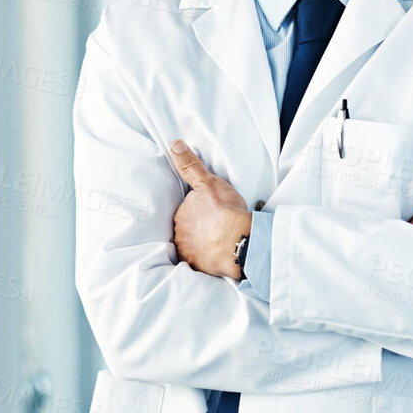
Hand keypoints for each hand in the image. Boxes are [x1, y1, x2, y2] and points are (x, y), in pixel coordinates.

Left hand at [168, 140, 250, 279]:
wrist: (238, 242)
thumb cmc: (224, 211)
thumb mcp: (207, 182)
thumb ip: (190, 166)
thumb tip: (174, 146)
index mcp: (181, 214)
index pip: (186, 210)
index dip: (199, 211)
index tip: (211, 212)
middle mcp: (179, 234)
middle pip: (187, 229)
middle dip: (198, 228)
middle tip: (216, 227)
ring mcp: (187, 252)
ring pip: (192, 245)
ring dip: (201, 244)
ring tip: (218, 242)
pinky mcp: (197, 267)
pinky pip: (199, 262)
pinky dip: (205, 259)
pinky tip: (215, 257)